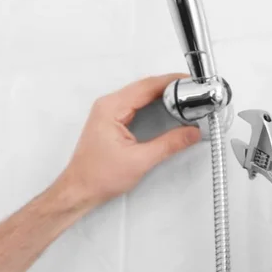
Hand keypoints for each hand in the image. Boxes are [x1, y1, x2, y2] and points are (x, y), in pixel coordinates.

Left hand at [59, 74, 200, 209]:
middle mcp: (108, 105)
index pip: (147, 87)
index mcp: (111, 108)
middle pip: (144, 86)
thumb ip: (170, 144)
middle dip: (169, 85)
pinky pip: (136, 102)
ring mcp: (108, 111)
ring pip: (140, 93)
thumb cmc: (98, 177)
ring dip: (162, 93)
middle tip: (192, 89)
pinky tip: (166, 106)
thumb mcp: (141, 160)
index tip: (189, 82)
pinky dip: (153, 102)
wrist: (80, 189)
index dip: (171, 82)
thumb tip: (191, 133)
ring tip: (184, 95)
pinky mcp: (112, 119)